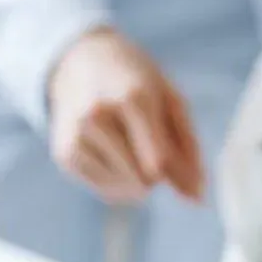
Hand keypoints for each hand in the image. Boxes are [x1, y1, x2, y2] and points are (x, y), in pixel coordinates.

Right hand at [48, 27, 203, 203]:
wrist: (82, 62)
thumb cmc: (138, 82)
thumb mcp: (171, 102)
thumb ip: (188, 150)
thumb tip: (197, 198)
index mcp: (132, 97)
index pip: (157, 161)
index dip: (171, 171)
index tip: (171, 159)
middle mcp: (98, 116)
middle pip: (142, 180)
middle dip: (156, 174)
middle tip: (149, 143)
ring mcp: (76, 135)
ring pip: (123, 189)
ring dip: (136, 179)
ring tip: (129, 144)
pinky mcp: (63, 154)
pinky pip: (104, 190)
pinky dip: (116, 182)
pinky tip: (112, 153)